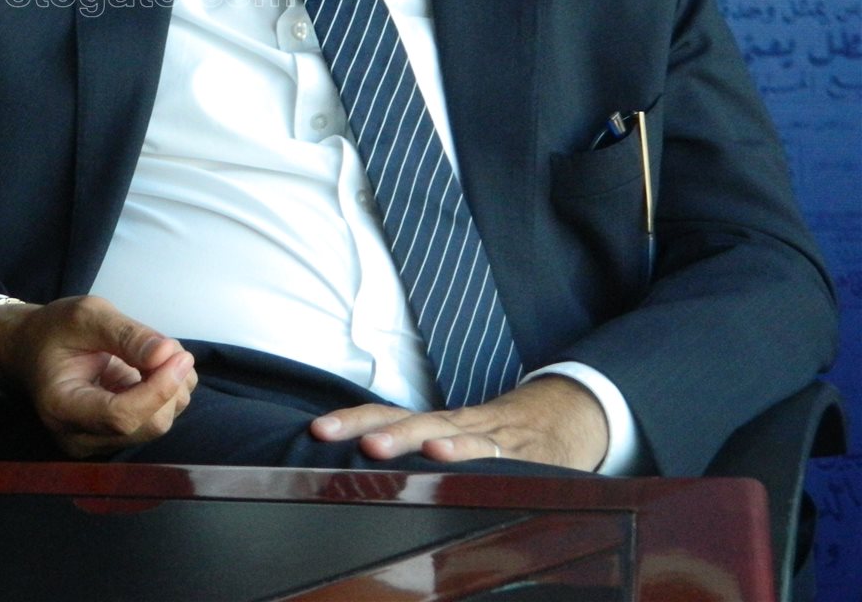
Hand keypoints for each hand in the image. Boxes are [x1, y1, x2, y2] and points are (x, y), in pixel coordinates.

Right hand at [0, 295, 196, 458]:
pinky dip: (167, 393)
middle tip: (168, 347)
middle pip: (147, 425)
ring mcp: (98, 442)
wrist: (32, 350)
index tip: (179, 356)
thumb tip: (168, 354)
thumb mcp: (85, 315)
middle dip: (169, 385)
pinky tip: (150, 369)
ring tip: (152, 352)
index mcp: (62, 407)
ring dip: (172, 387)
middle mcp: (80, 437)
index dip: (158, 389)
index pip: (121, 417)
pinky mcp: (115, 438)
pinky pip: (156, 420)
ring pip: (158, 424)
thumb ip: (126, 335)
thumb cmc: (53, 331)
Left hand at [308, 375, 608, 470]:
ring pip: (439, 431)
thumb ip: (421, 453)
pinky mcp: (515, 454)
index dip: (351, 420)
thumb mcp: (457, 440)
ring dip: (406, 437)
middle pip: (404, 418)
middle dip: (365, 426)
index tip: (315, 430)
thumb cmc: (499, 437)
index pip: (386, 415)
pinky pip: (487, 453)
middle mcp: (452, 425)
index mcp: (435, 423)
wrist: (564, 419)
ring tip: (375, 446)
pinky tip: (442, 457)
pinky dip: (464, 453)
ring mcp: (483, 437)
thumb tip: (365, 465)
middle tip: (328, 434)